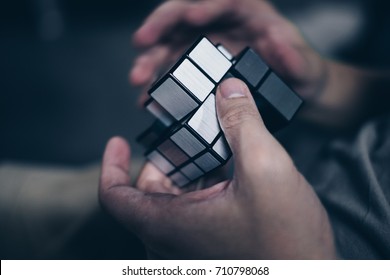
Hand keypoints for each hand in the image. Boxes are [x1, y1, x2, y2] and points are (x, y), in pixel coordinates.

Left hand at [99, 78, 336, 258]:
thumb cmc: (288, 243)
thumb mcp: (266, 169)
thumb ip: (243, 123)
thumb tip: (229, 90)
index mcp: (169, 225)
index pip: (115, 196)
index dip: (112, 165)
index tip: (118, 141)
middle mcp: (173, 239)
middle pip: (150, 188)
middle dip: (168, 153)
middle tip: (187, 128)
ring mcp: (192, 243)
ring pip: (175, 195)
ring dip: (190, 163)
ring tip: (211, 138)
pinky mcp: (212, 241)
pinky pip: (196, 205)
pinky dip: (205, 179)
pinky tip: (228, 161)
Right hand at [130, 0, 326, 104]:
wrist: (295, 93)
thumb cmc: (301, 73)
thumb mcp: (305, 65)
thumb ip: (294, 56)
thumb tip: (277, 40)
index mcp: (248, 13)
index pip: (221, 0)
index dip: (204, 5)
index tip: (190, 16)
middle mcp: (221, 25)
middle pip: (184, 18)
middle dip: (160, 29)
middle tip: (142, 44)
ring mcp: (207, 46)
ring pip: (172, 46)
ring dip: (153, 61)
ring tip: (139, 80)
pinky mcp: (200, 68)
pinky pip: (175, 71)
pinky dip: (162, 83)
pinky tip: (150, 97)